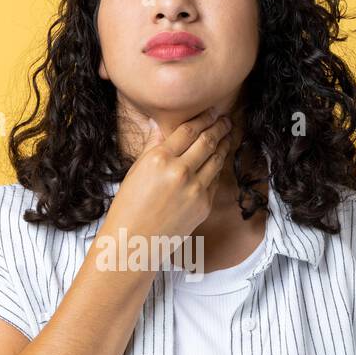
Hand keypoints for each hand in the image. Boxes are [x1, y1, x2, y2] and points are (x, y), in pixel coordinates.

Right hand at [103, 107, 232, 246]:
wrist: (134, 243)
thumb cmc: (129, 206)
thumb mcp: (136, 170)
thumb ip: (151, 145)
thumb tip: (158, 124)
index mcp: (158, 159)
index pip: (188, 130)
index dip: (203, 117)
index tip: (211, 111)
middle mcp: (179, 171)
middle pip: (207, 141)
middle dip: (219, 127)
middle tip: (225, 119)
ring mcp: (194, 190)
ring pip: (216, 159)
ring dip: (224, 144)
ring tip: (227, 135)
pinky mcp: (204, 205)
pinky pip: (215, 180)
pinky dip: (218, 166)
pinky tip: (219, 159)